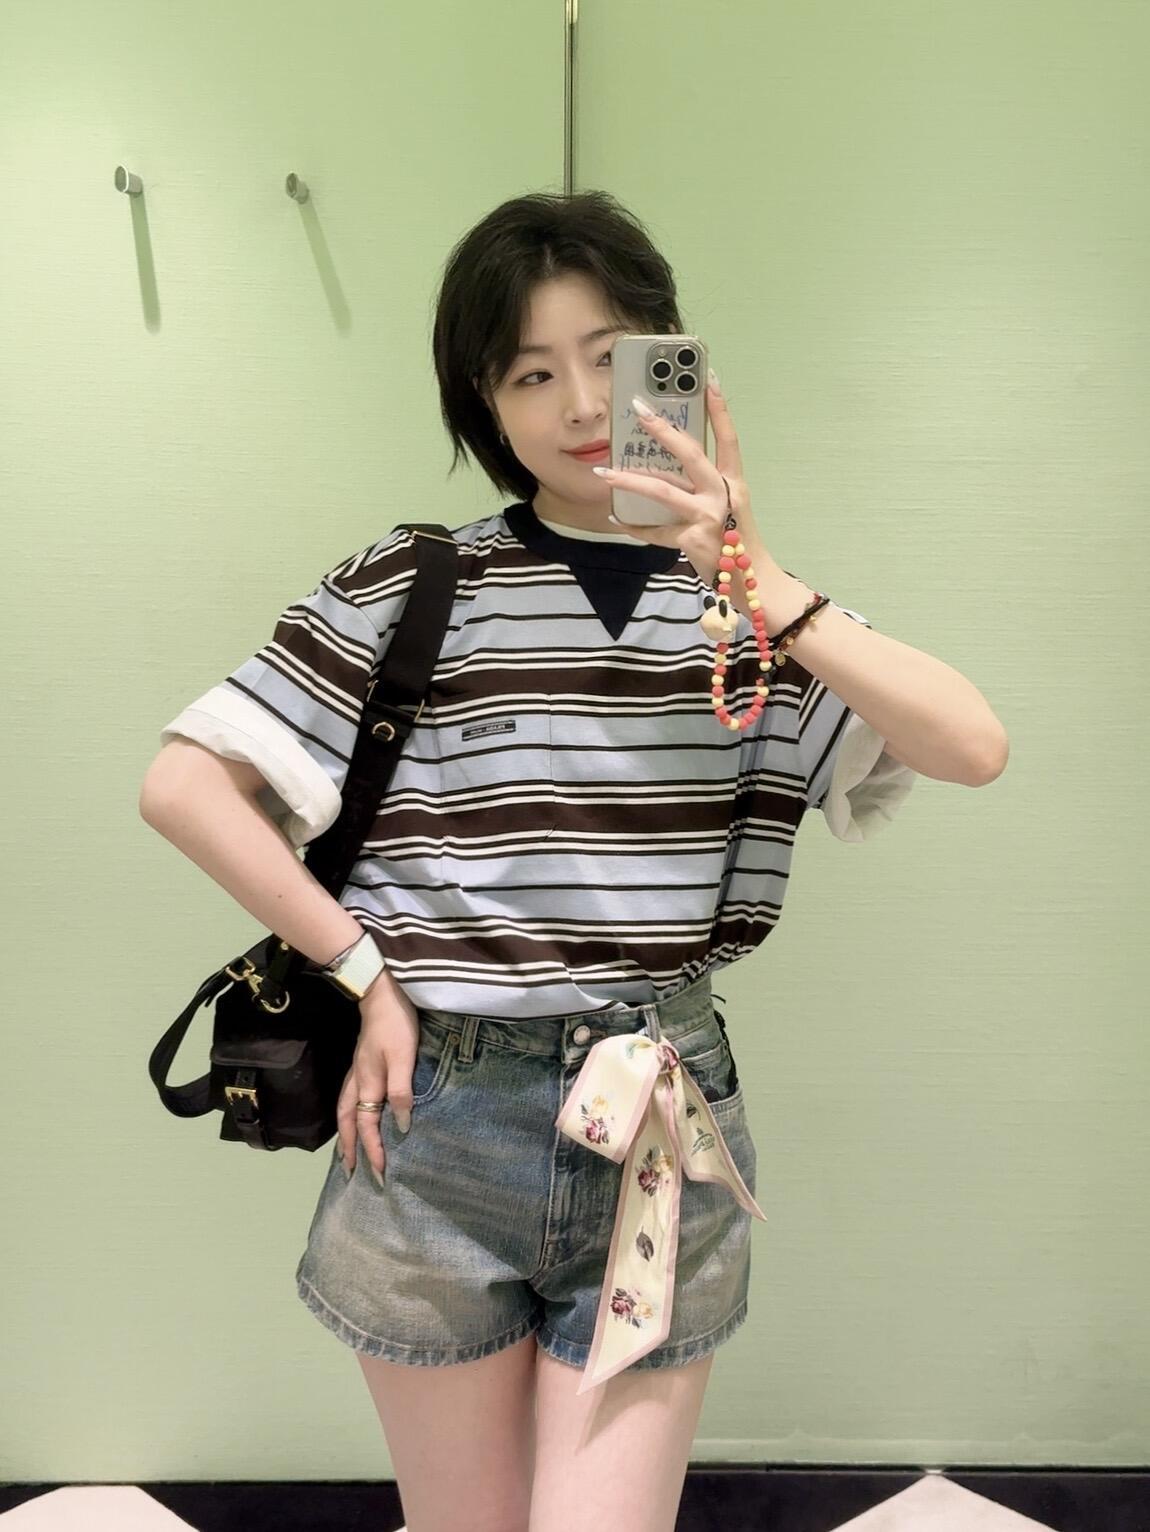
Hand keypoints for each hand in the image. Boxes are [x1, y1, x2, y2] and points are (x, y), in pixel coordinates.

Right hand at [334, 972, 419, 1183]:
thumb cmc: (396, 1025)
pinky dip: (349, 1117)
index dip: (374, 1150)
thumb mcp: (404, 1058)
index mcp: (367, 1085)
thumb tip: (400, 1127)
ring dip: (346, 1135)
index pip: (368, 1126)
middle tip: (350, 1174)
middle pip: (349, 1123)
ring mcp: (356, 1073)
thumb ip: (401, 1092)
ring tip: (347, 1154)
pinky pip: (350, 1100)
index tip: (381, 1174)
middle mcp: (357, 1083)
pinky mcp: (361, 1064)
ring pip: (345, 1112)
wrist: (380, 993)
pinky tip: (356, 1117)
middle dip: (349, 1150)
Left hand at [596, 381, 760, 587]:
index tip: (708, 377)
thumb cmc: (734, 541)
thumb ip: (702, 487)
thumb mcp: (726, 508)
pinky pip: (654, 531)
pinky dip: (633, 526)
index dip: (719, 408)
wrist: (750, 583)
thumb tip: (664, 468)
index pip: (728, 438)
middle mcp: (723, 494)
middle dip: (662, 430)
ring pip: (662, 491)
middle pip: (690, 454)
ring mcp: (708, 517)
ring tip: (604, 472)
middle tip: (638, 410)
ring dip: (629, 480)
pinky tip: (615, 517)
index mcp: (734, 482)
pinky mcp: (692, 540)